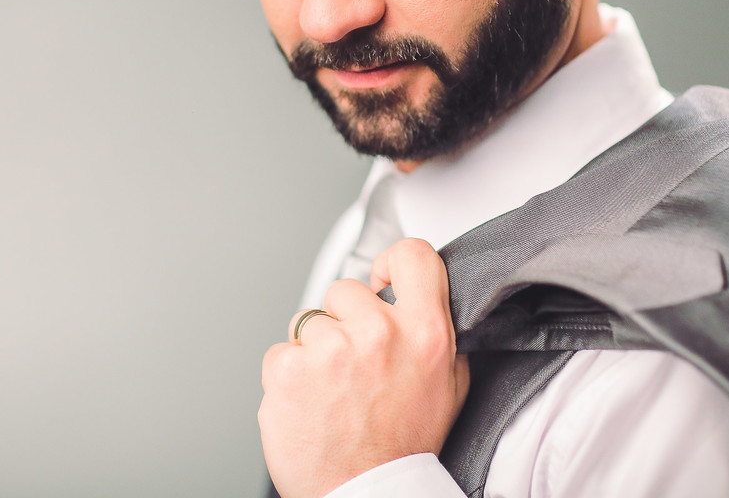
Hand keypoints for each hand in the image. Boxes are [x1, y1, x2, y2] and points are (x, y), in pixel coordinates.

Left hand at [259, 238, 469, 497]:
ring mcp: (328, 349)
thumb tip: (424, 299)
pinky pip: (280, 352)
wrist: (364, 494)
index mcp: (424, 334)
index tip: (382, 280)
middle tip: (354, 364)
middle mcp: (377, 334)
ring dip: (314, 350)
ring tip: (332, 390)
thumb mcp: (448, 387)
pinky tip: (309, 402)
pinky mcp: (287, 368)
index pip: (413, 255)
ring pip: (308, 321)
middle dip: (344, 320)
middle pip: (345, 289)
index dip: (392, 262)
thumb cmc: (402, 446)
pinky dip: (288, 376)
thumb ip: (437, 336)